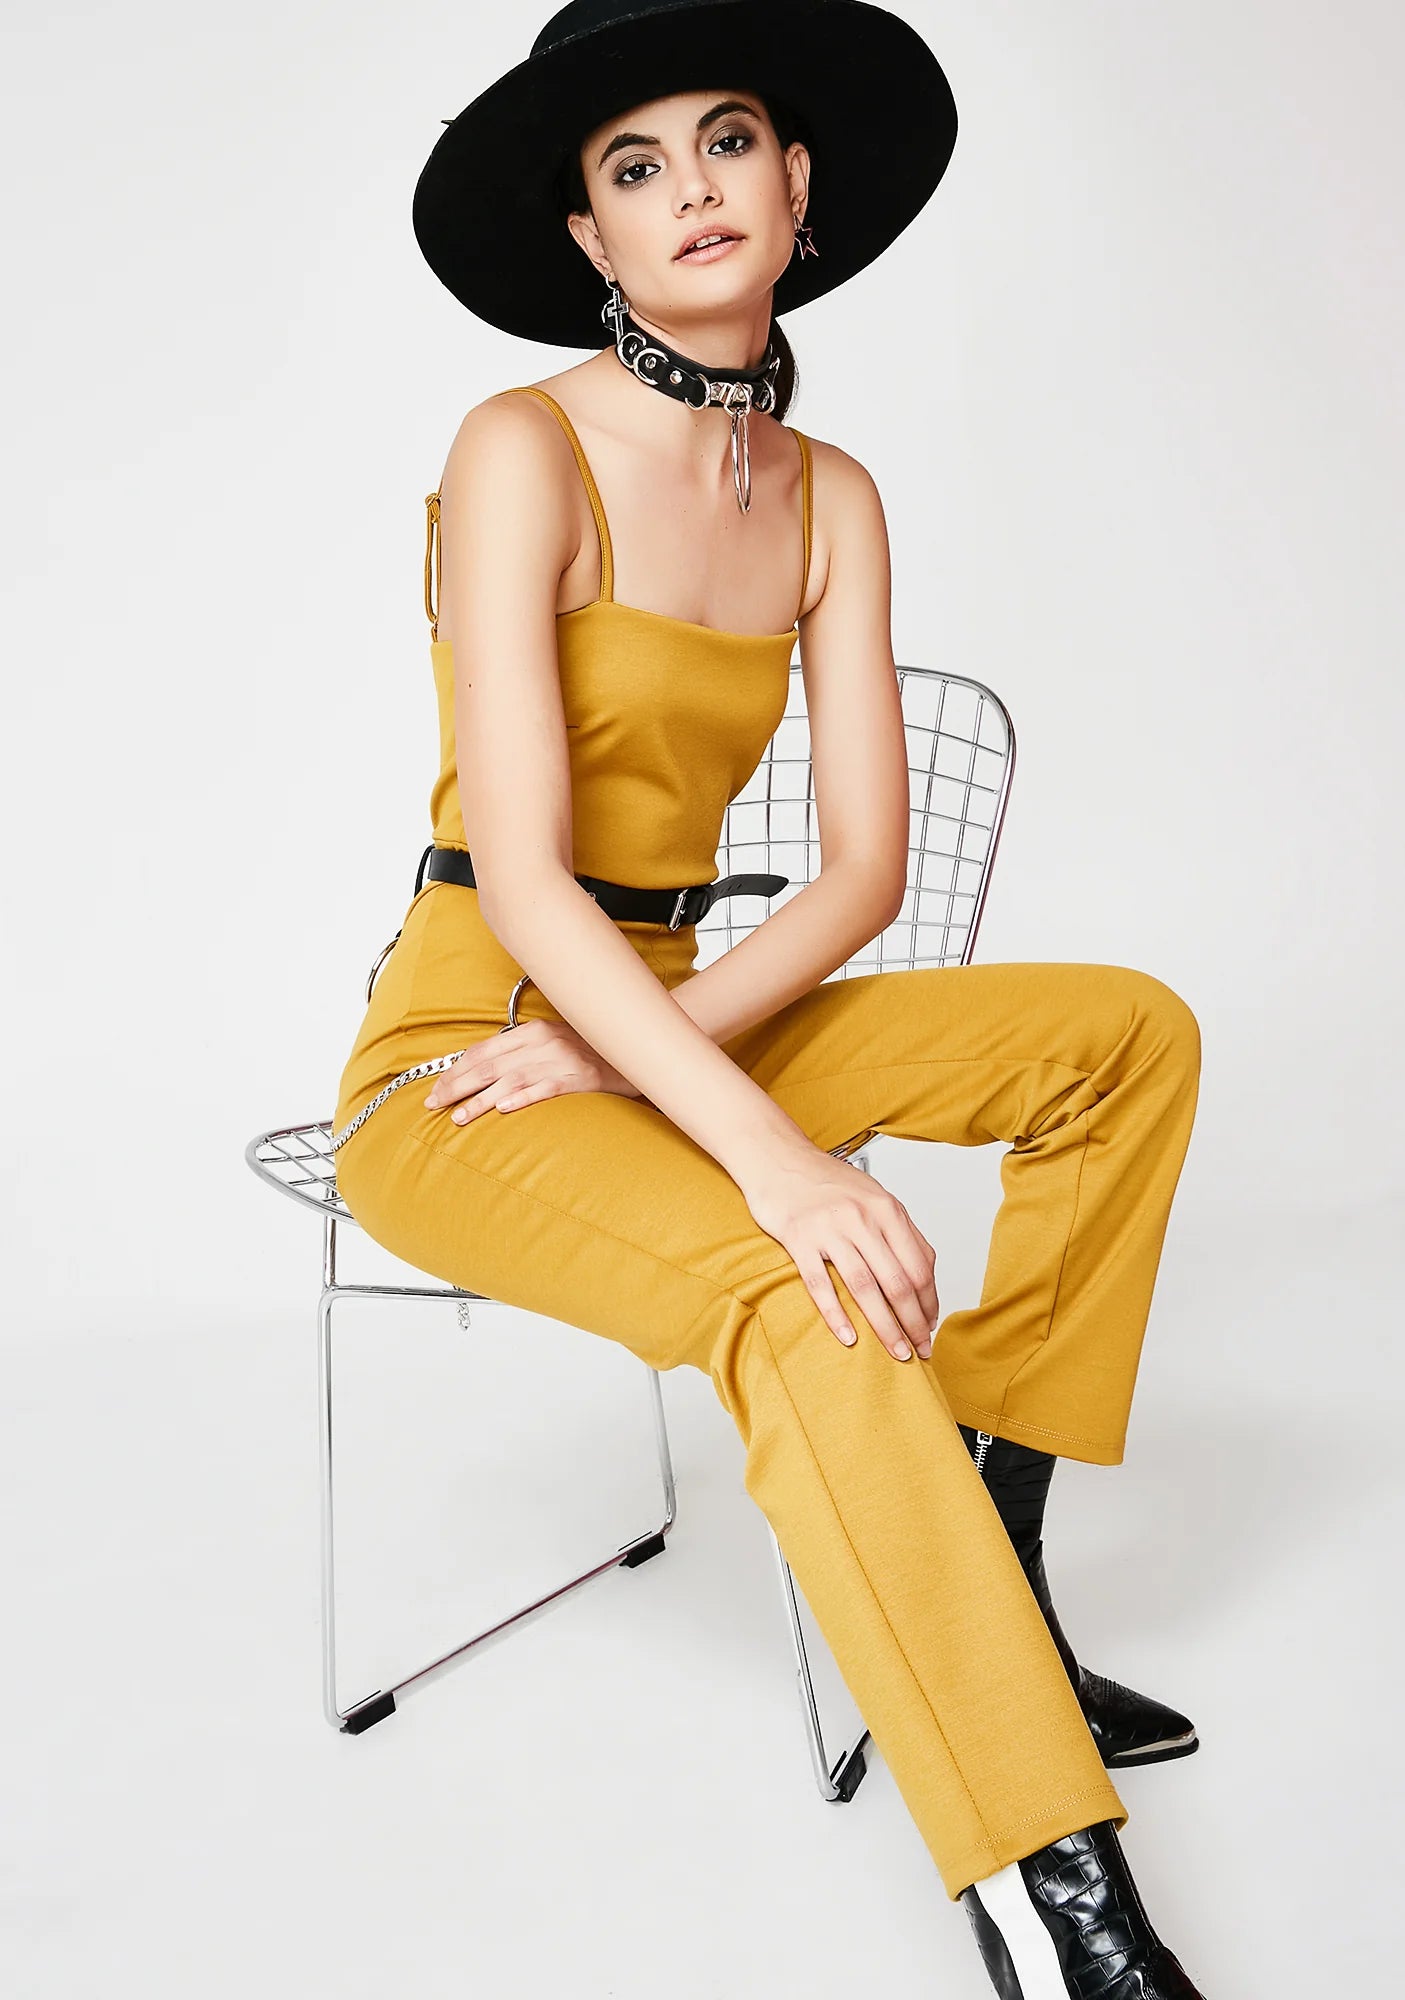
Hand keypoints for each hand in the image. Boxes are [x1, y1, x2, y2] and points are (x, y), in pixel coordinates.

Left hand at [423, 1018, 646, 1124]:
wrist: (639, 1051)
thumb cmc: (594, 1052)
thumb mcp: (555, 1044)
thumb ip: (524, 1052)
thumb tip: (486, 1072)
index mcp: (534, 1030)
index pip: (484, 1050)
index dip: (456, 1070)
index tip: (435, 1088)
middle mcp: (545, 1041)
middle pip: (490, 1065)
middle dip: (457, 1085)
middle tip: (434, 1104)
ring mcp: (564, 1058)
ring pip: (512, 1079)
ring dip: (481, 1099)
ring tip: (459, 1117)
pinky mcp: (583, 1077)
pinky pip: (548, 1088)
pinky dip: (524, 1097)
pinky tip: (505, 1109)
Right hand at [736, 1141, 939, 1361]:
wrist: (778, 1159)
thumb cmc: (825, 1181)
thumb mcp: (873, 1196)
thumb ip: (899, 1230)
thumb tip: (924, 1272)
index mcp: (887, 1209)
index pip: (920, 1265)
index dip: (930, 1302)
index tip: (931, 1325)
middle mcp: (862, 1218)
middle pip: (898, 1282)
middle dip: (914, 1322)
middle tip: (921, 1348)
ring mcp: (830, 1229)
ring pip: (865, 1288)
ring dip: (885, 1326)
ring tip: (896, 1351)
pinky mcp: (800, 1239)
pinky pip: (820, 1285)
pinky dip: (836, 1315)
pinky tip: (849, 1337)